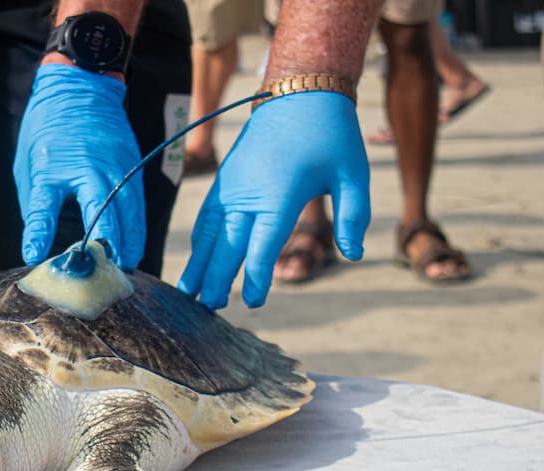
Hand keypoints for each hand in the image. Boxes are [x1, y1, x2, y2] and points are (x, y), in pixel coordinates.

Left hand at [13, 65, 143, 269]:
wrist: (80, 84)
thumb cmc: (49, 128)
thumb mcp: (30, 163)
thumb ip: (36, 203)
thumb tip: (39, 241)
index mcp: (54, 164)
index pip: (43, 206)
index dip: (39, 234)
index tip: (35, 258)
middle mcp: (90, 166)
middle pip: (103, 212)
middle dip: (106, 246)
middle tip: (105, 273)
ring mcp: (117, 164)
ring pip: (129, 211)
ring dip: (128, 241)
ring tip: (124, 266)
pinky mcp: (133, 163)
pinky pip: (138, 202)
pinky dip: (136, 226)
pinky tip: (133, 245)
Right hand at [178, 91, 369, 308]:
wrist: (300, 88)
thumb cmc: (332, 134)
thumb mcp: (353, 173)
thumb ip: (354, 216)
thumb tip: (353, 255)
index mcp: (280, 193)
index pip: (262, 245)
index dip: (256, 277)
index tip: (253, 302)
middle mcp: (248, 191)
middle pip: (227, 244)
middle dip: (217, 278)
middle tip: (210, 308)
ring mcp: (232, 184)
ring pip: (209, 232)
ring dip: (198, 263)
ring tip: (189, 292)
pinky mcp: (225, 178)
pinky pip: (206, 215)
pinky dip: (199, 240)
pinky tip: (197, 259)